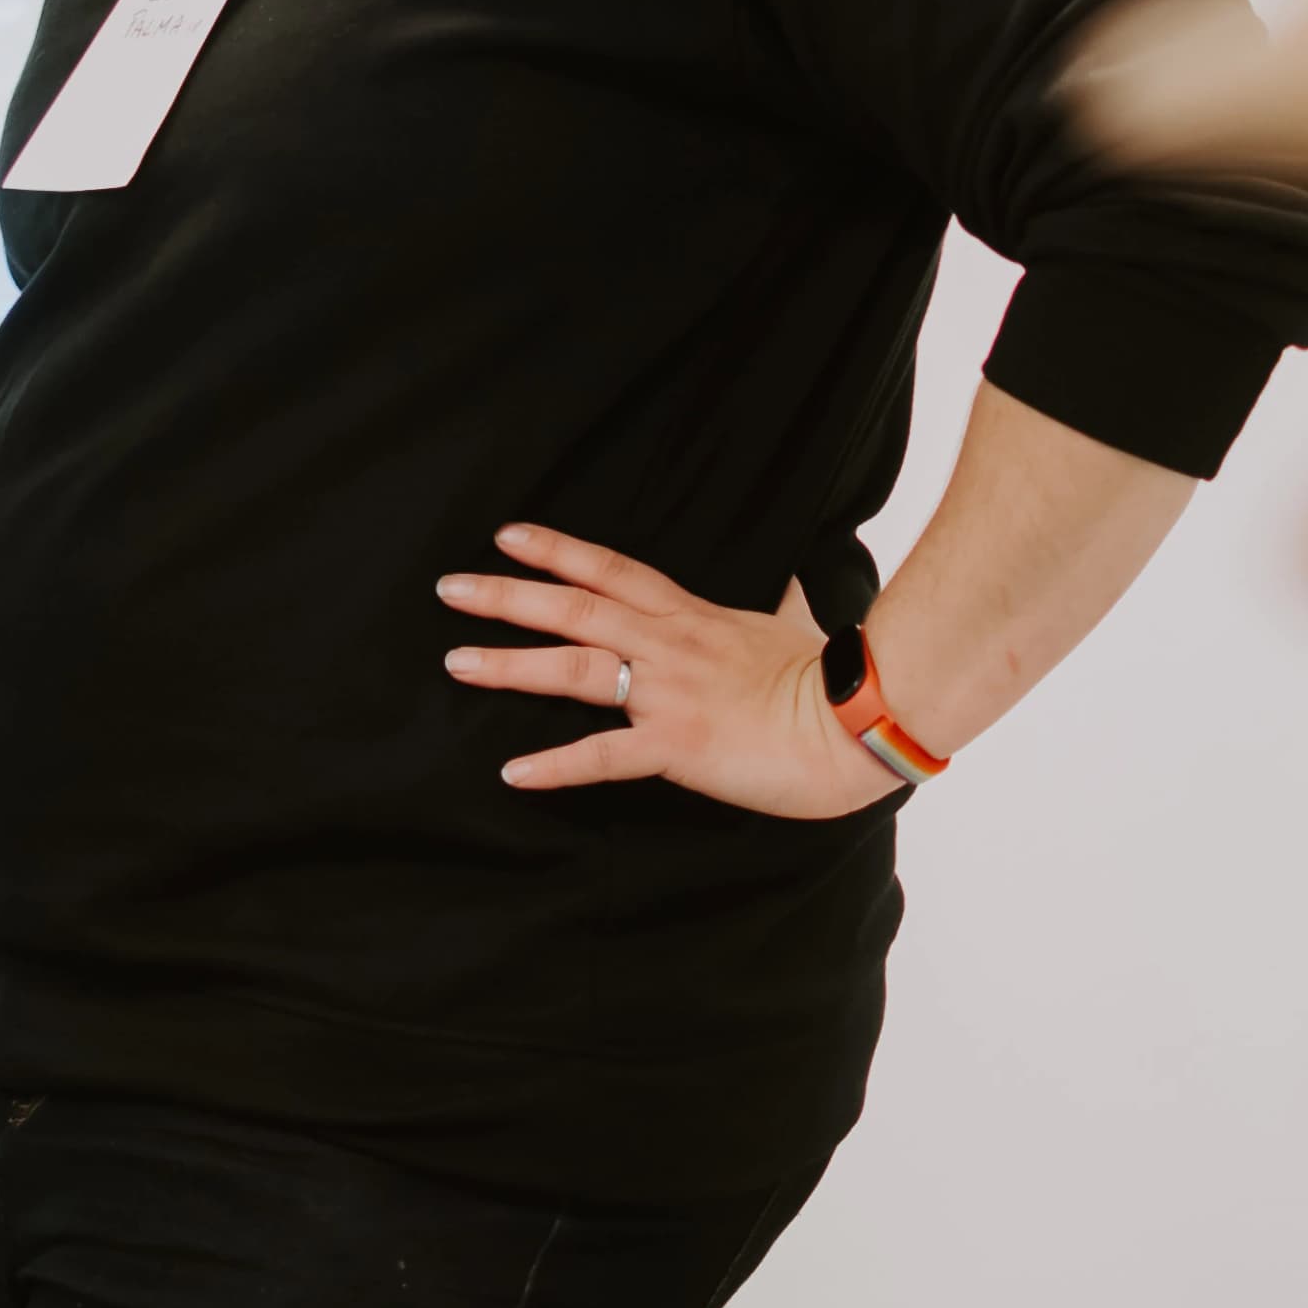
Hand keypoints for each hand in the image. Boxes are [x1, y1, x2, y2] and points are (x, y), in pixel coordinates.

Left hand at [440, 529, 902, 820]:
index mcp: (692, 617)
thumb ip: (783, 602)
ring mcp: (668, 694)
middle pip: (573, 609)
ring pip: (573, 669)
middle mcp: (669, 646)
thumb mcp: (798, 624)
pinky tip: (514, 771)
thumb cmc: (832, 676)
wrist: (858, 720)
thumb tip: (793, 583)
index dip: (557, 550)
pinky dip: (555, 765)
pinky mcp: (677, 746)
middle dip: (507, 597)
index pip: (612, 570)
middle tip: (450, 590)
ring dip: (510, 664)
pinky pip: (603, 756)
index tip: (507, 536)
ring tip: (457, 663)